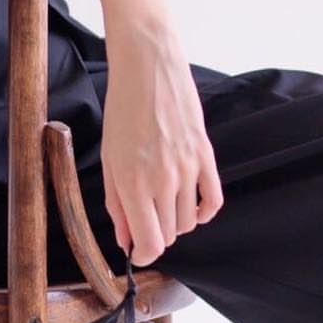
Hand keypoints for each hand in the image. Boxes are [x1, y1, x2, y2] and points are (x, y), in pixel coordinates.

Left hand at [100, 27, 223, 264]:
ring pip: (189, 221)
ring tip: (161, 203)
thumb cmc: (122, 110)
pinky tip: (191, 207)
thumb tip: (126, 240)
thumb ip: (117, 205)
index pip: (150, 244)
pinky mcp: (206, 154)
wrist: (148, 66)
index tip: (137, 252)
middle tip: (143, 219)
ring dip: (174, 221)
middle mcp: (164, 181)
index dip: (142, 256)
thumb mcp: (109, 160)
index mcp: (134, 184)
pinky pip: (213, 200)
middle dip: (155, 235)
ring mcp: (189, 169)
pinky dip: (204, 212)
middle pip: (170, 235)